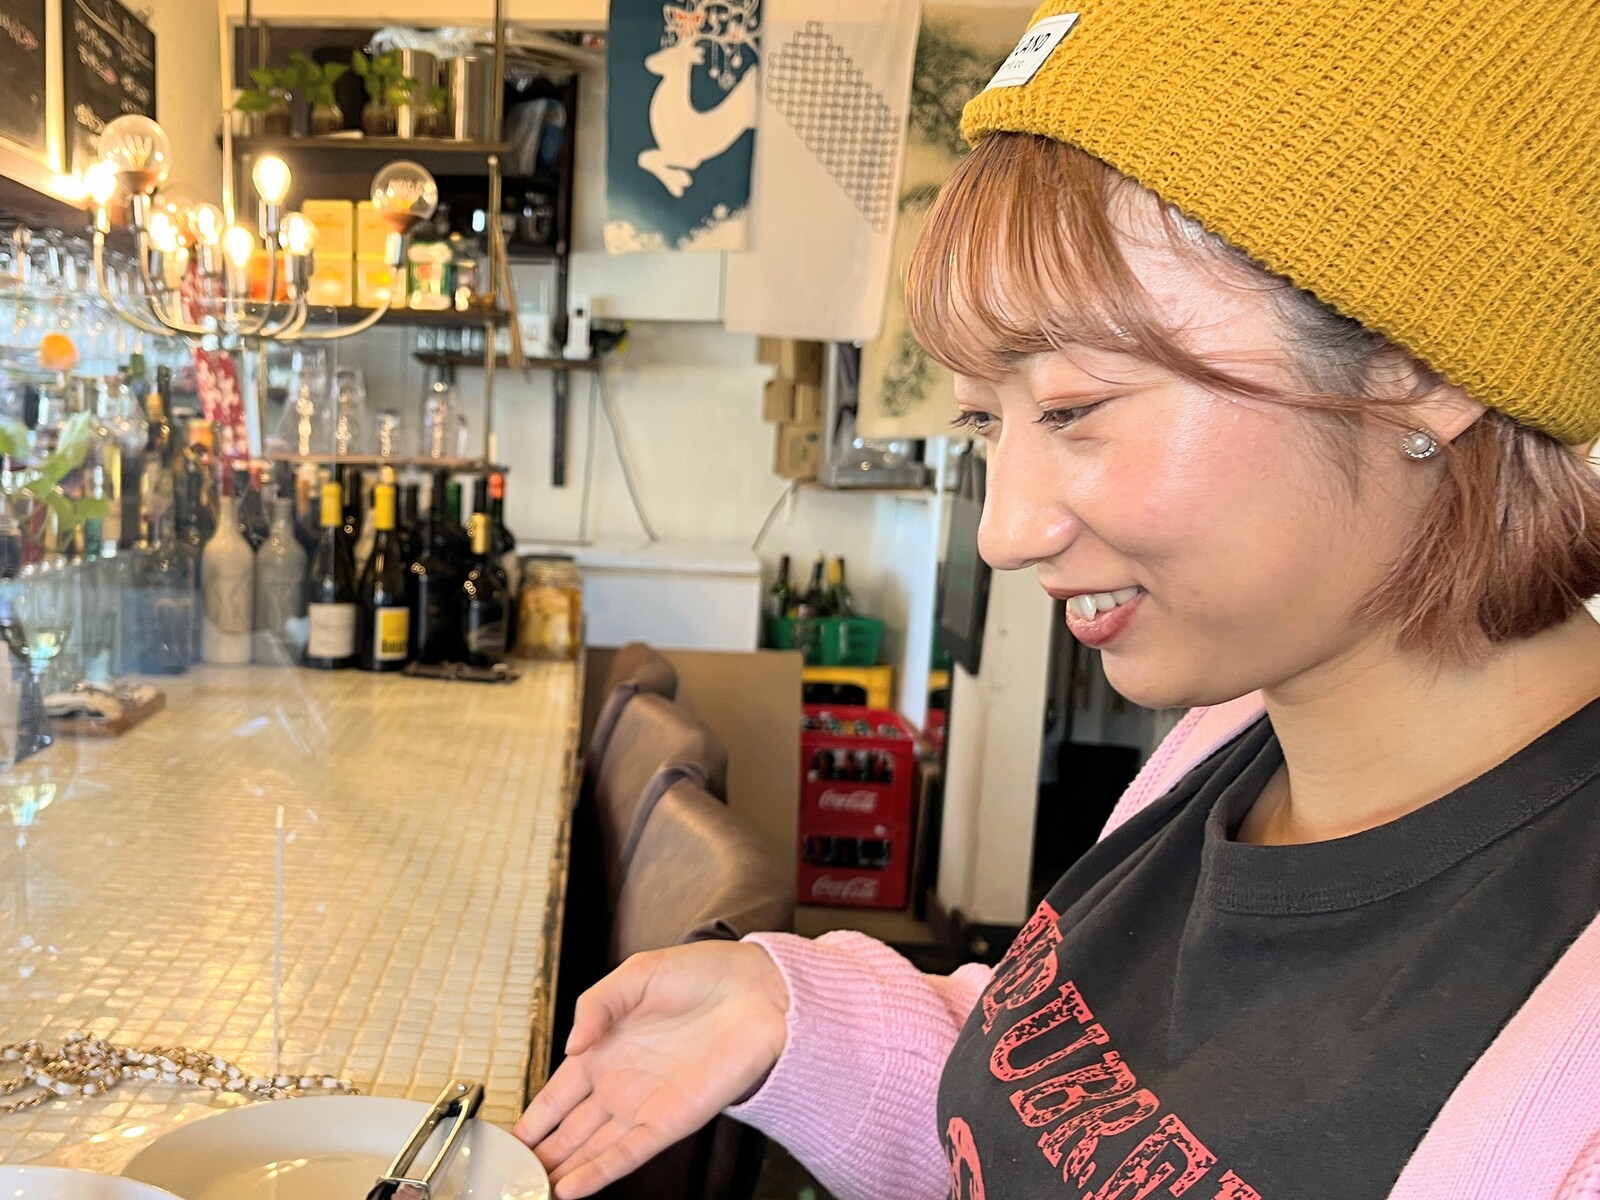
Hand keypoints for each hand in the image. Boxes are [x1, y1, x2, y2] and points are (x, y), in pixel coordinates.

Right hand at [515, 940, 790, 1198]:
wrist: (758, 990)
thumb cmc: (704, 974)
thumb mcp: (637, 974)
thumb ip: (595, 1005)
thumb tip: (570, 1045)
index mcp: (605, 1048)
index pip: (558, 1093)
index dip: (534, 1116)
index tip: (507, 1139)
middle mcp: (620, 1083)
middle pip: (570, 1129)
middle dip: (541, 1153)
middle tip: (509, 1177)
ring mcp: (644, 1105)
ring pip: (593, 1148)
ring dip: (563, 1170)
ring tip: (531, 1190)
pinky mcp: (671, 1120)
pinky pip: (628, 1153)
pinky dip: (599, 1172)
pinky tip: (570, 1187)